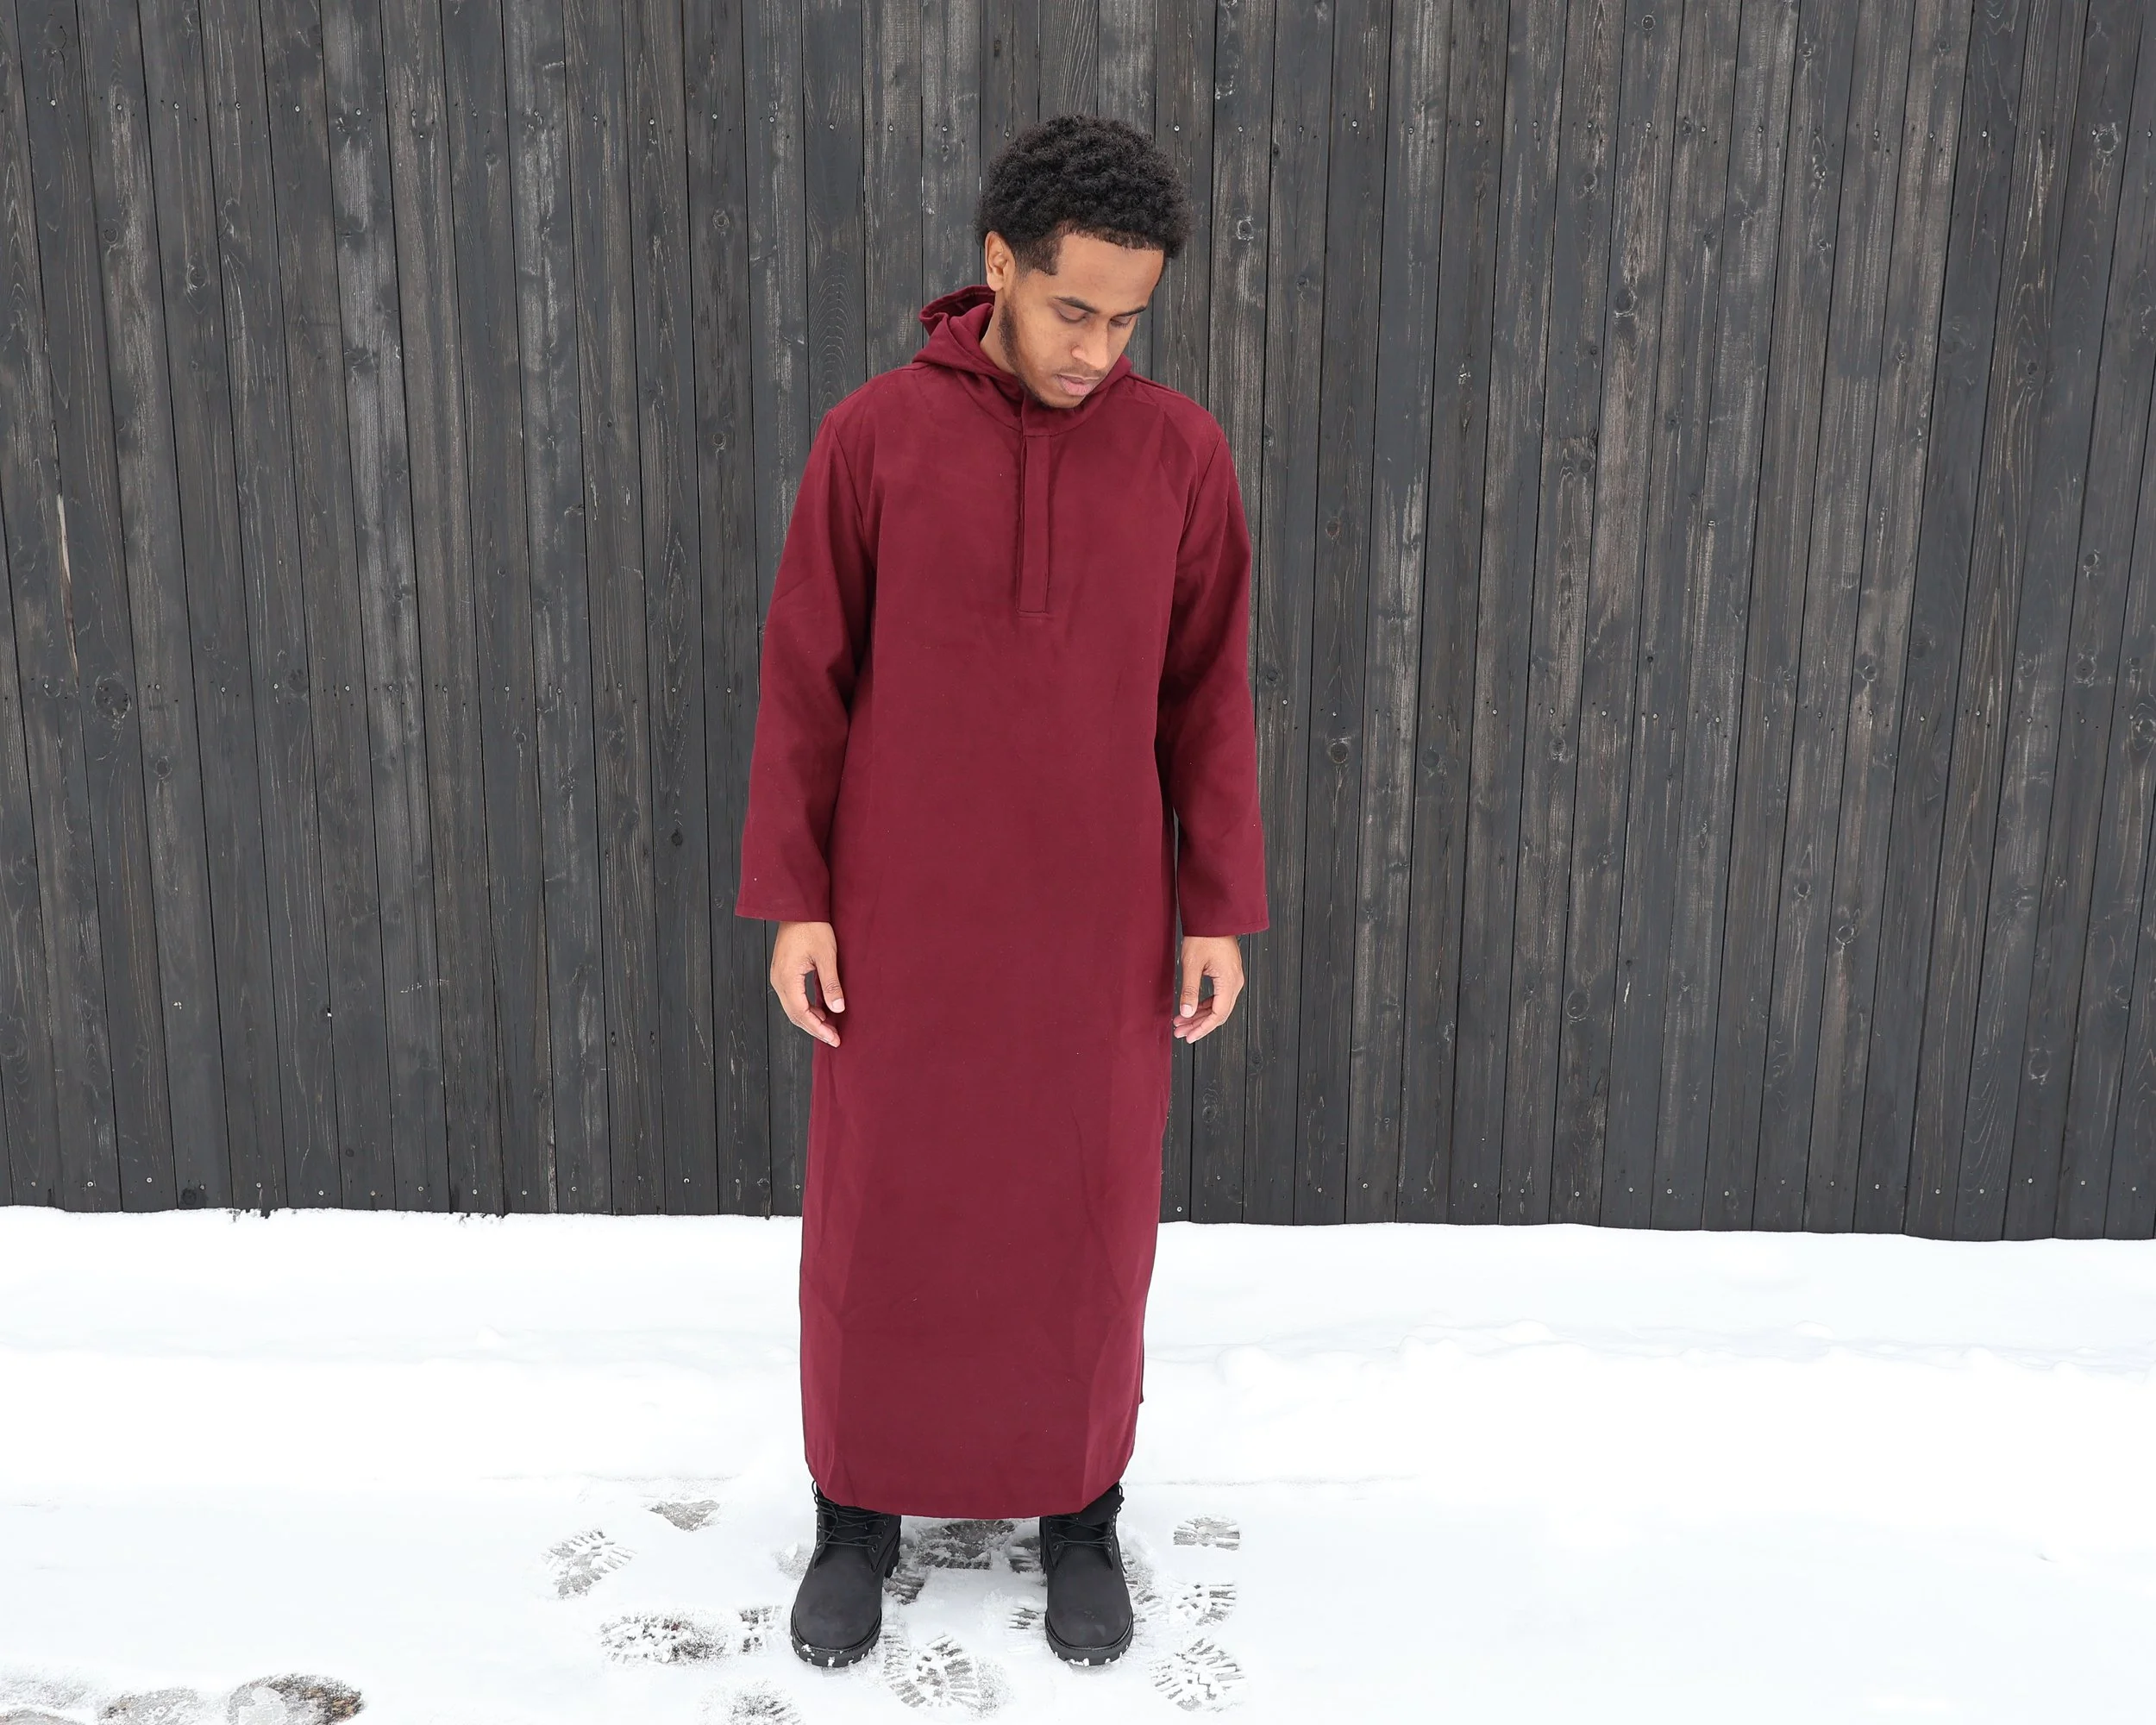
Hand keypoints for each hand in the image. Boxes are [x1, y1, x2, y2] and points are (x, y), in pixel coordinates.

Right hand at [771, 920, 844, 1045]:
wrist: (798, 907)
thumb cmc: (812, 927)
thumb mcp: (827, 956)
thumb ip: (831, 984)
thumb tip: (837, 1009)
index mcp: (787, 978)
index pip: (802, 1014)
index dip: (818, 1029)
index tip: (834, 1039)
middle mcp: (778, 980)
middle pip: (795, 1014)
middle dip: (815, 1028)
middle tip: (834, 1038)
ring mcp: (779, 976)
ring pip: (793, 1007)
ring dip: (811, 1019)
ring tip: (830, 1026)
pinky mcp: (783, 972)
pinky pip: (793, 997)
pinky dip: (807, 1007)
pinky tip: (821, 1010)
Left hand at [1173, 935, 1243, 1042]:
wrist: (1214, 918)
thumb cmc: (1203, 936)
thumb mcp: (1191, 964)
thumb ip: (1190, 991)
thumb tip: (1187, 1013)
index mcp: (1229, 982)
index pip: (1218, 1015)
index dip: (1202, 1028)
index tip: (1188, 1036)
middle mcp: (1235, 983)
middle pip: (1218, 1013)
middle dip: (1198, 1025)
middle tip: (1180, 1032)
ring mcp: (1233, 979)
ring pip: (1218, 1006)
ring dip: (1200, 1016)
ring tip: (1181, 1022)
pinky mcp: (1228, 974)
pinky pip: (1219, 996)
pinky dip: (1204, 1005)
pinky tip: (1191, 1009)